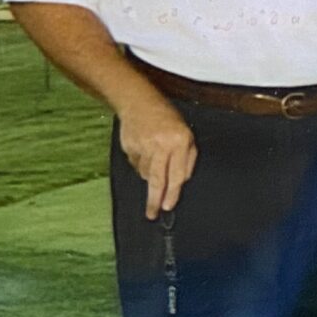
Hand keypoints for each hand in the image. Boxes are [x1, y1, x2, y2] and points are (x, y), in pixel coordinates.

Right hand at [118, 95, 196, 218]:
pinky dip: (140, 164)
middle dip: (155, 199)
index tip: (167, 206)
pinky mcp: (129, 146)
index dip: (172, 193)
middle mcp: (160, 145)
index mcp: (179, 142)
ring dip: (149, 175)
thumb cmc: (167, 119)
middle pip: (157, 179)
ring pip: (145, 173)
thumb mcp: (187, 135)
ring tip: (153, 159)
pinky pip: (135, 164)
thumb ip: (187, 159)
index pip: (176, 175)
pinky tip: (144, 151)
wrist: (138, 101)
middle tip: (152, 214)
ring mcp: (143, 146)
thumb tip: (181, 182)